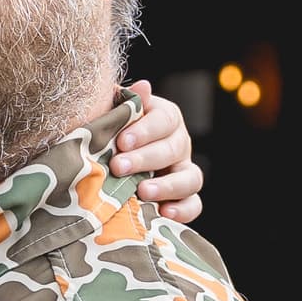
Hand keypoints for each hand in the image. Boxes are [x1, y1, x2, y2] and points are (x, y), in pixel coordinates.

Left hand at [109, 82, 202, 223]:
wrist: (107, 158)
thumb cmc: (108, 133)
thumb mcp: (113, 115)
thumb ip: (125, 103)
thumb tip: (143, 87)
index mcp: (165, 118)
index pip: (164, 120)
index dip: (145, 131)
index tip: (121, 141)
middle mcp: (179, 143)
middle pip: (173, 149)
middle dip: (145, 159)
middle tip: (119, 167)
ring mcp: (184, 171)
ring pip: (190, 178)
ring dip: (167, 186)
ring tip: (143, 192)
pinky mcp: (184, 197)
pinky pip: (194, 204)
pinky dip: (183, 210)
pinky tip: (164, 213)